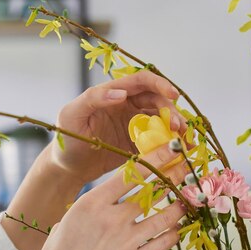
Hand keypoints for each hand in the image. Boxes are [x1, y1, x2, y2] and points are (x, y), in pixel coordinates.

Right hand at [2, 144, 186, 249]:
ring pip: (165, 216)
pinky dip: (174, 233)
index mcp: (92, 203)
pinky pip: (163, 242)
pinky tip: (179, 228)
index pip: (131, 172)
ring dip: (180, 205)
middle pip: (152, 190)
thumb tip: (97, 206)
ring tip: (190, 198)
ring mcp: (126, 240)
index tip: (172, 148)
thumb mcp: (65, 224)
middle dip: (174, 176)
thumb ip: (86, 210)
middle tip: (189, 167)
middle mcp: (112, 218)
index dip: (156, 157)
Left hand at [50, 70, 185, 184]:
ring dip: (176, 127)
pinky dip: (173, 143)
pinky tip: (183, 150)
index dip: (160, 85)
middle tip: (178, 127)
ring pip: (163, 120)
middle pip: (158, 101)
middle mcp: (128, 106)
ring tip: (184, 140)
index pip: (142, 81)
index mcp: (114, 93)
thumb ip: (94, 99)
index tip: (173, 95)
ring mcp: (136, 125)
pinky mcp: (140, 144)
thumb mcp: (72, 115)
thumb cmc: (66, 138)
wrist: (68, 168)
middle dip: (172, 111)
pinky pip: (160, 140)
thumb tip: (121, 93)